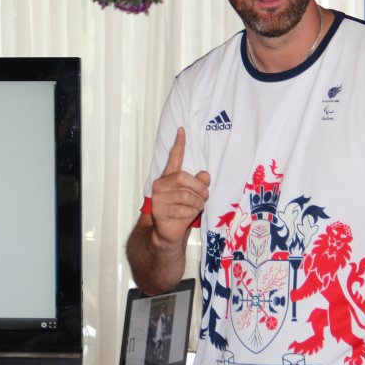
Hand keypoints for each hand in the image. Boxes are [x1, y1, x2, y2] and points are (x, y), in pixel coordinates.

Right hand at [149, 128, 210, 247]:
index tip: (182, 130)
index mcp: (169, 177)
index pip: (174, 158)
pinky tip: (186, 216)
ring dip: (196, 204)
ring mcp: (158, 197)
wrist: (167, 234)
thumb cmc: (181, 212)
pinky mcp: (159, 210)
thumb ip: (199, 184)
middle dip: (198, 188)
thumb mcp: (194, 196)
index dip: (179, 144)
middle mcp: (161, 184)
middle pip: (183, 178)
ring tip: (195, 208)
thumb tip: (205, 175)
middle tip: (205, 196)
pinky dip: (189, 214)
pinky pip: (182, 209)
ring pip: (186, 196)